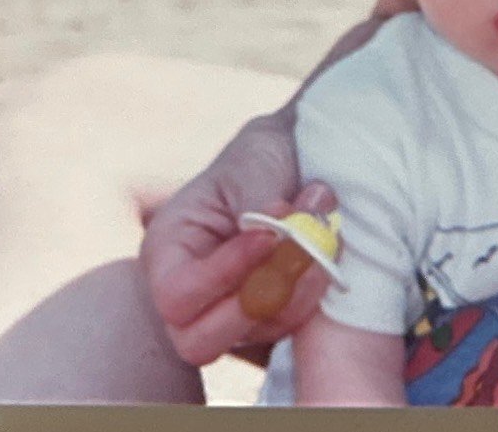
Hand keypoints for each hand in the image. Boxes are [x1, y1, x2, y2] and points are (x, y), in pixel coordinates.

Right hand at [141, 112, 336, 366]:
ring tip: (323, 226)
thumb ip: (256, 206)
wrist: (297, 158)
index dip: (223, 276)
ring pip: (257, 334)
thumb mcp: (252, 165)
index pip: (177, 295)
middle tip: (302, 249)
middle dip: (261, 299)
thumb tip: (272, 236)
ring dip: (301, 286)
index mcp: (167, 252)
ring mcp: (229, 311)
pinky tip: (330, 246)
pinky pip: (291, 326)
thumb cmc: (261, 156)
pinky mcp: (269, 315)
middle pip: (201, 341)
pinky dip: (317, 291)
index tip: (267, 237)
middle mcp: (191, 293)